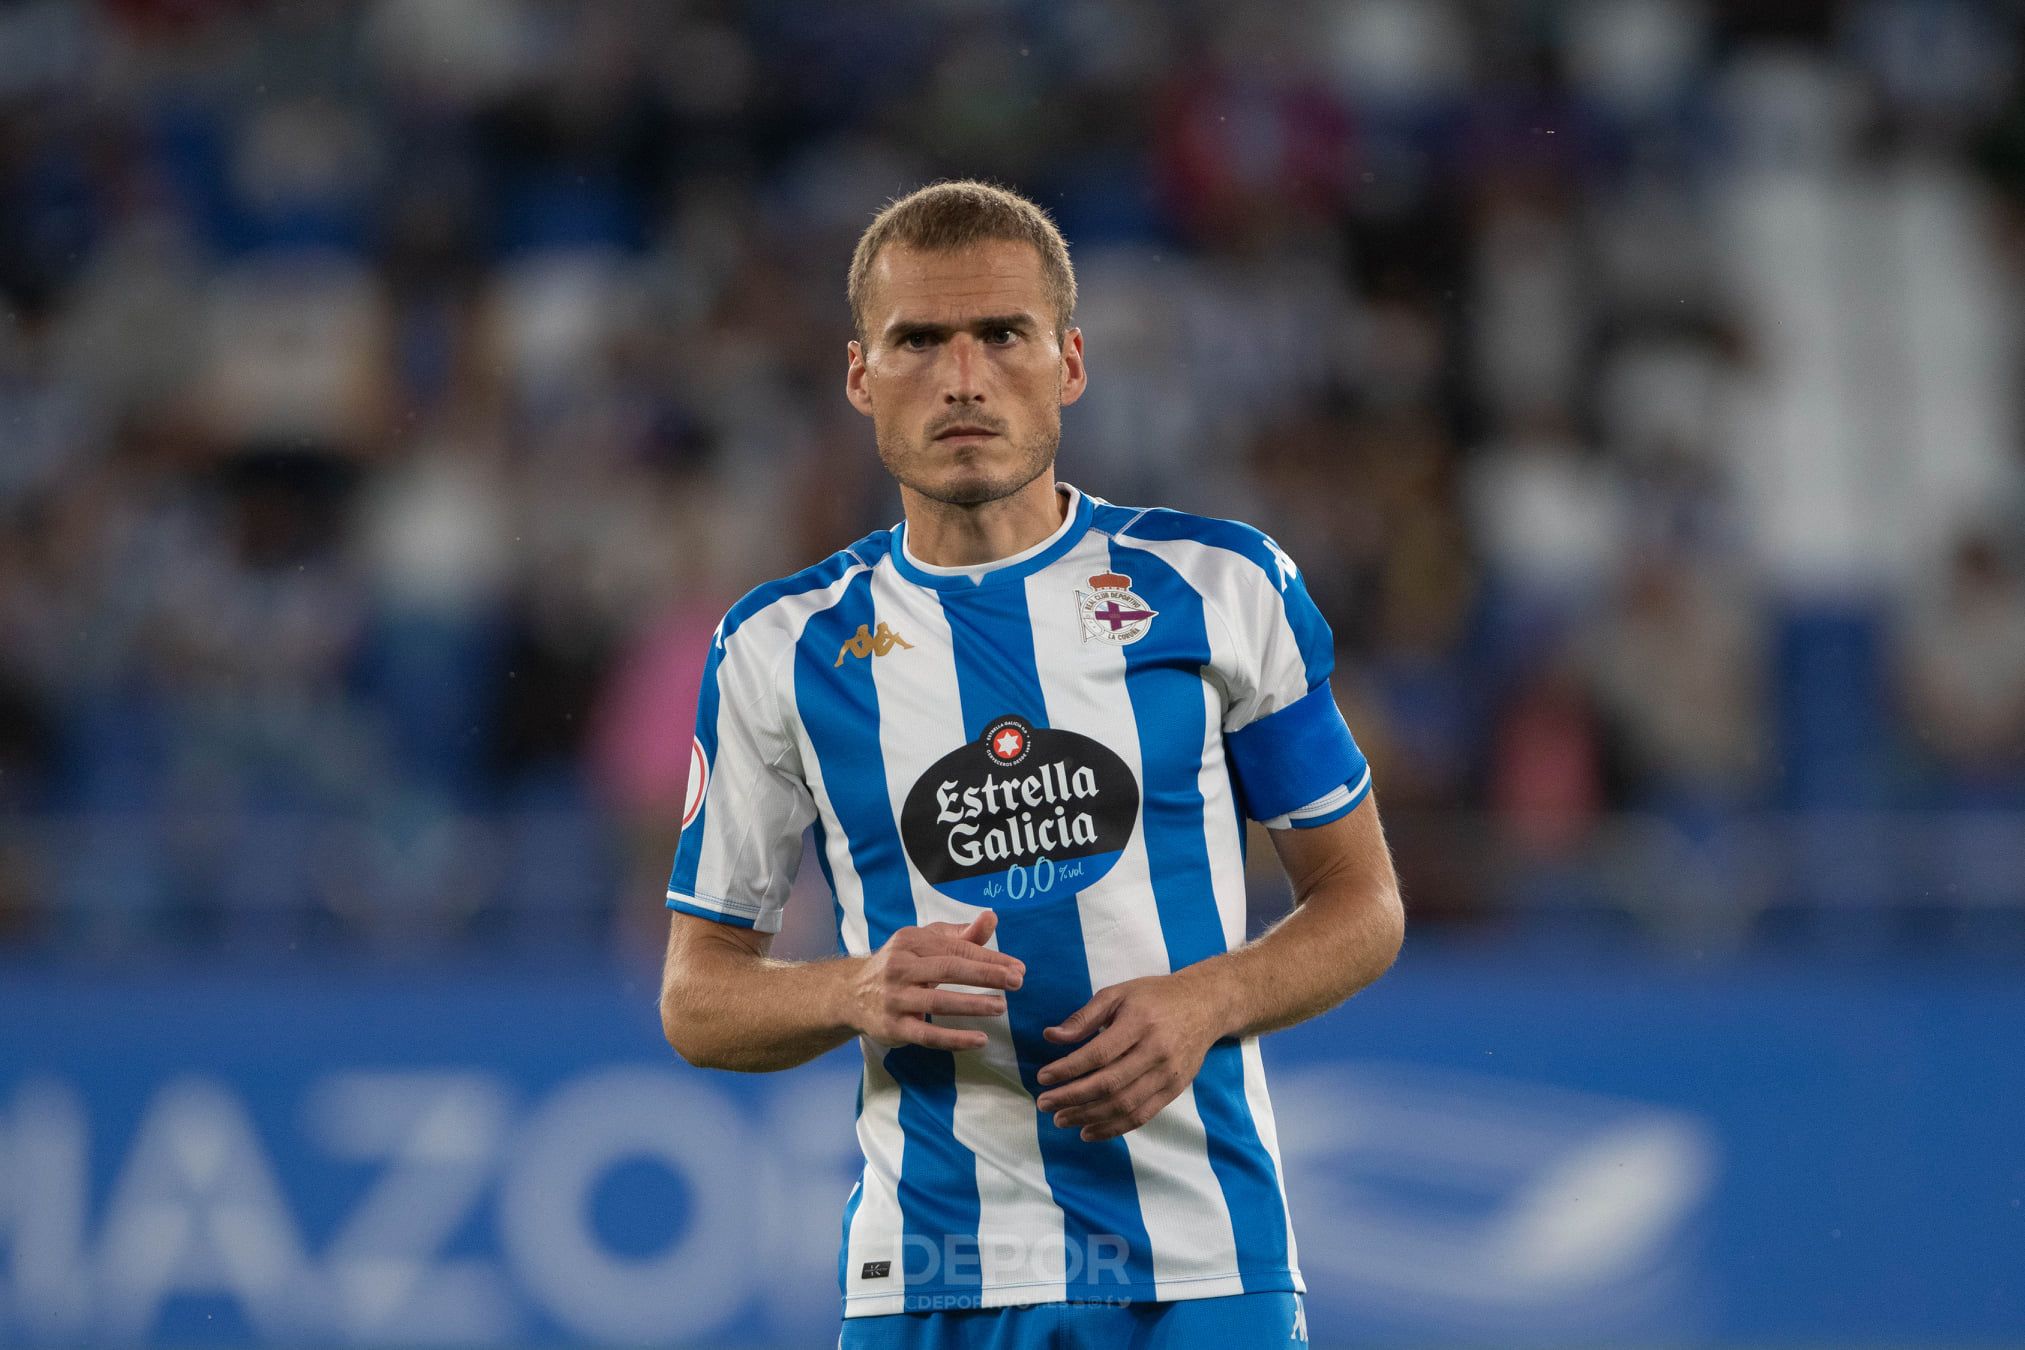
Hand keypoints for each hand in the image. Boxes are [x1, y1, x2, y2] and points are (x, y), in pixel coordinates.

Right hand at [848, 910, 1024, 1051]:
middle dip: (985, 974)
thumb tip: (992, 918)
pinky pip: (927, 1035)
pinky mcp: (893, 1027)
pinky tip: (979, 1040)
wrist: (850, 995)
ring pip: (938, 1001)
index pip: (956, 948)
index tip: (1018, 967)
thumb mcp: (923, 943)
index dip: (989, 958)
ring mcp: (895, 998)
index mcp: (911, 942)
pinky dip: (954, 1039)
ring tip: (1001, 1007)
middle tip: (1016, 981)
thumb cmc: (901, 965)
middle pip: (948, 968)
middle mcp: (900, 967)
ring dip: (972, 1004)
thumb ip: (960, 935)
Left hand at [1032, 970, 1225, 1140]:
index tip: (1043, 1078)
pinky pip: (1141, 1116)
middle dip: (1072, 1098)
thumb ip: (1085, 1017)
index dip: (1067, 1069)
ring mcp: (1168, 1074)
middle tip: (1045, 1104)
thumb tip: (1051, 1037)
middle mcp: (1156, 1051)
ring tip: (1061, 1119)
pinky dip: (1113, 1128)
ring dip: (1088, 1117)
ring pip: (1124, 1105)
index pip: (1098, 1054)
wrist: (1205, 1005)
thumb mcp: (1118, 994)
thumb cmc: (1155, 997)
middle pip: (1109, 1084)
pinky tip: (1089, 1131)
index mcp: (1139, 1022)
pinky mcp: (1174, 1090)